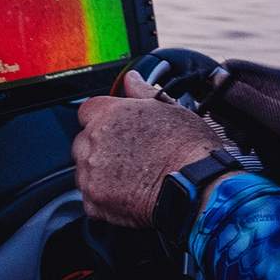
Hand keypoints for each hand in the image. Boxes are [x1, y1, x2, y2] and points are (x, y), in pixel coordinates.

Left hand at [73, 71, 222, 227]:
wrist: (196, 185)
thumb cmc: (187, 146)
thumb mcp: (169, 108)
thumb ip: (142, 91)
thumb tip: (131, 78)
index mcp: (109, 114)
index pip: (88, 110)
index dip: (103, 119)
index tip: (116, 129)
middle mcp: (94, 141)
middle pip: (83, 142)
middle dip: (100, 147)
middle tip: (128, 156)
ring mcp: (91, 172)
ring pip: (84, 170)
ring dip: (99, 172)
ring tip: (130, 177)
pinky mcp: (94, 200)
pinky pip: (90, 197)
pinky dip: (104, 197)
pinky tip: (128, 194)